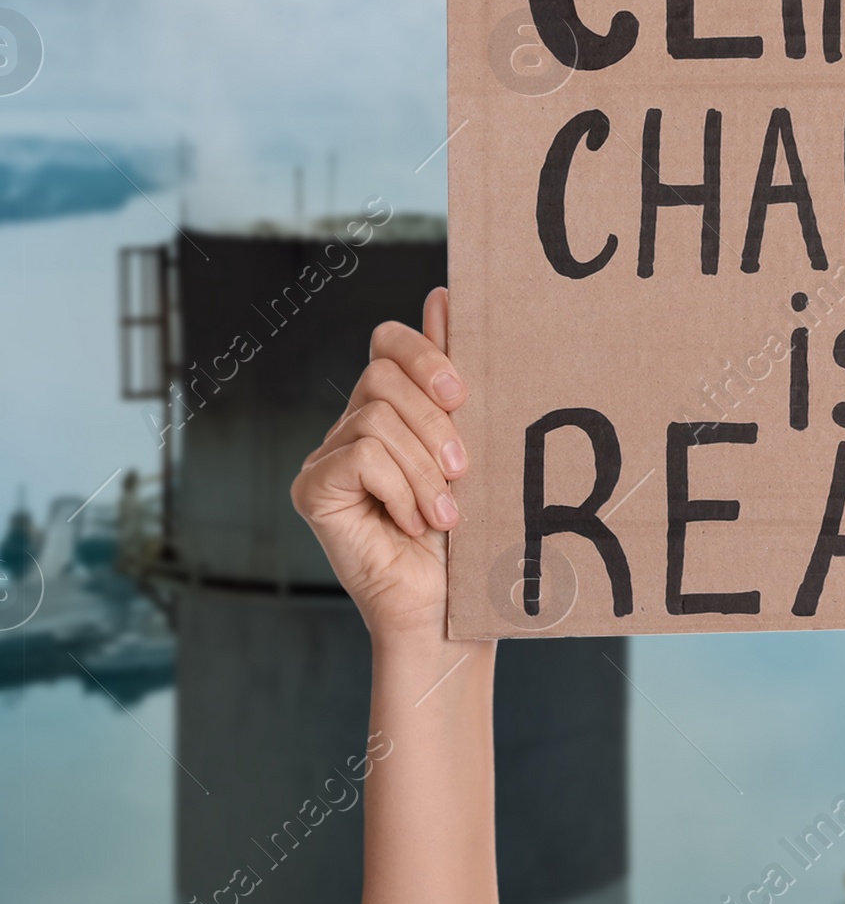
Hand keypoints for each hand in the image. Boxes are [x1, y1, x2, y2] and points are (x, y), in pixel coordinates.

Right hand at [291, 288, 468, 643]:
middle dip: (433, 420)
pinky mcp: (312, 488)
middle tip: (462, 468)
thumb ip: (452, 379)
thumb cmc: (469, 535)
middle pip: (382, 375)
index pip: (389, 344)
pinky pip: (360, 455)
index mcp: (392, 408)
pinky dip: (399, 488)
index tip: (462, 393)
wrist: (451, 609)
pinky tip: (414, 523)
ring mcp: (327, 456)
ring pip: (376, 417)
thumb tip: (443, 294)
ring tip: (444, 514)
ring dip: (424, 468)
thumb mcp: (473, 445)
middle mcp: (352, 425)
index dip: (425, 353)